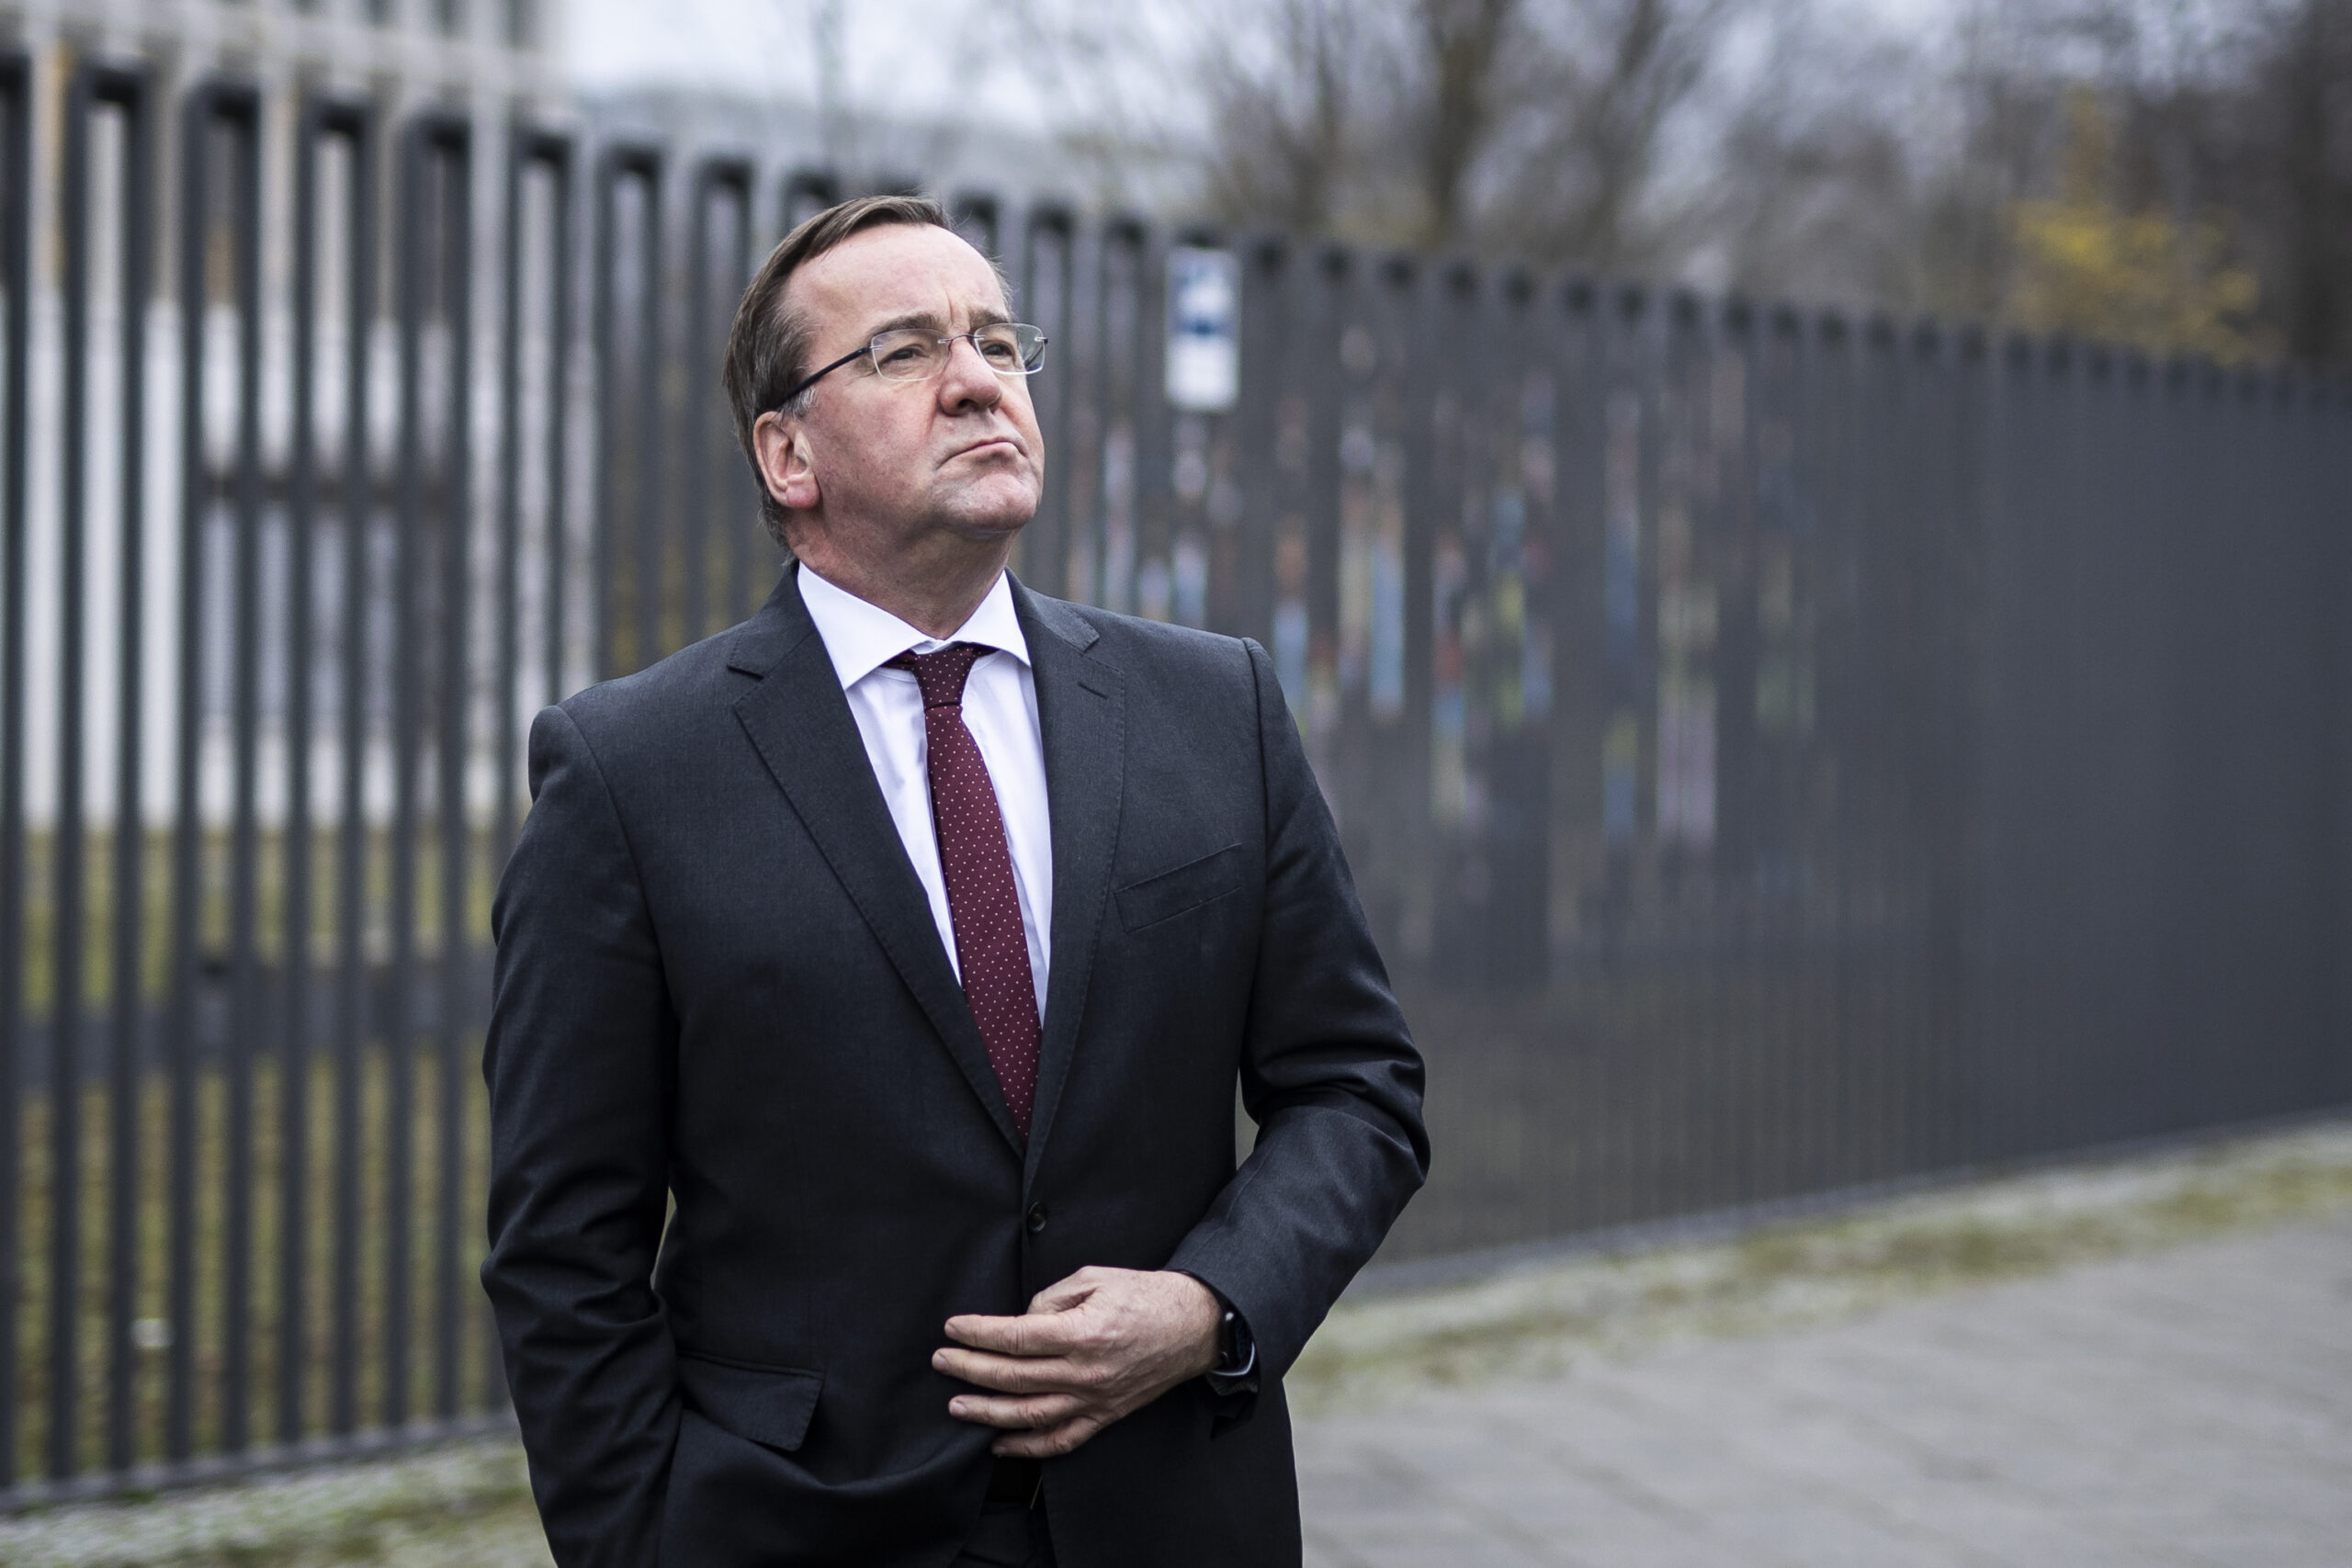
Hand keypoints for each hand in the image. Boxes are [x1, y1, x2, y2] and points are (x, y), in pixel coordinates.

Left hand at [933, 1267, 1223, 1457]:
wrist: (1193, 1326)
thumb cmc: (1145, 1296)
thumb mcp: (1095, 1277)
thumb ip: (1051, 1298)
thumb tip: (1021, 1322)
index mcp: (1082, 1332)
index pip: (1015, 1337)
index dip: (977, 1333)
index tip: (953, 1328)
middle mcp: (1085, 1372)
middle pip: (1013, 1377)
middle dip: (970, 1369)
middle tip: (942, 1360)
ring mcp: (1095, 1400)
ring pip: (1029, 1415)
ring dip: (987, 1412)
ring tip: (956, 1405)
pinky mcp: (1105, 1416)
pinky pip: (1061, 1440)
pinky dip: (1027, 1447)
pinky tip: (998, 1443)